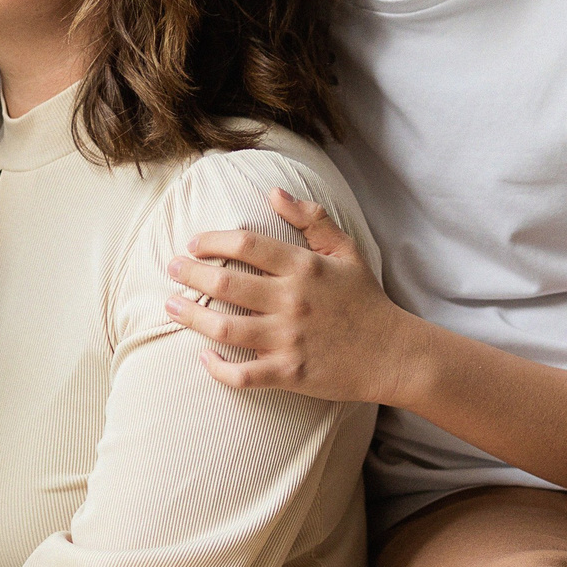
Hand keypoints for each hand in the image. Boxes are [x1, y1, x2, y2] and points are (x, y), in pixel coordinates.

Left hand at [164, 187, 420, 403]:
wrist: (395, 354)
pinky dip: (218, 368)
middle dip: (190, 273)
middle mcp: (293, 301)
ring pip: (225, 328)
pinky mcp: (289, 373)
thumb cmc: (366, 300)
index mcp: (304, 267)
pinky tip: (204, 358)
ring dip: (191, 316)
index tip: (194, 243)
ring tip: (171, 306)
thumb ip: (311, 219)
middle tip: (172, 268)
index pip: (246, 244)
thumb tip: (273, 192)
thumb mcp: (346, 251)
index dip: (212, 240)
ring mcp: (289, 339)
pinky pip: (243, 374)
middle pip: (226, 282)